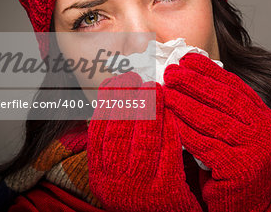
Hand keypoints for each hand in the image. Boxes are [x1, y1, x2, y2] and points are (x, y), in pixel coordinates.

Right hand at [88, 71, 201, 211]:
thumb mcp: (117, 172)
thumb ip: (114, 145)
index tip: (114, 81)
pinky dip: (169, 128)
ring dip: (149, 110)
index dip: (106, 103)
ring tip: (154, 87)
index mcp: (100, 175)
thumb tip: (114, 103)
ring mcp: (139, 188)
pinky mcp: (165, 191)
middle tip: (135, 77)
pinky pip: (168, 152)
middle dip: (127, 100)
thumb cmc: (139, 191)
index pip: (98, 132)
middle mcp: (114, 183)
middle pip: (119, 133)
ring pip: (143, 140)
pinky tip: (172, 111)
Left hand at [163, 53, 270, 211]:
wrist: (247, 204)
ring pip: (215, 120)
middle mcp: (265, 129)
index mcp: (264, 116)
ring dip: (187, 104)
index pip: (235, 86)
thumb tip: (191, 77)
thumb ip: (222, 108)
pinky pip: (207, 145)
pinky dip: (187, 131)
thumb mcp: (234, 131)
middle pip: (225, 99)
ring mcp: (256, 149)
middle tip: (172, 71)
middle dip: (196, 82)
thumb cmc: (233, 163)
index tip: (188, 58)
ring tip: (166, 91)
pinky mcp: (241, 168)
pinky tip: (171, 119)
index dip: (210, 71)